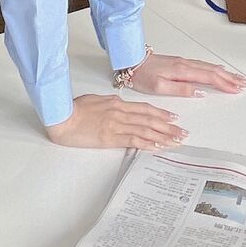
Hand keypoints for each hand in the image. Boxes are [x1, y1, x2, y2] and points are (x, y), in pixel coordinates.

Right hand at [45, 94, 187, 150]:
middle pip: (150, 119)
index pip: (145, 108)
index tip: (173, 118)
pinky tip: (158, 146)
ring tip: (176, 141)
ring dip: (163, 136)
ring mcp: (117, 125)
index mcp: (117, 103)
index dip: (161, 113)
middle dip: (168, 126)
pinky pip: (134, 140)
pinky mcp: (111, 138)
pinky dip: (148, 143)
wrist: (63, 118)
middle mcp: (121, 112)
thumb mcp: (97, 100)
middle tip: (182, 132)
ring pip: (146, 130)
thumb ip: (112, 103)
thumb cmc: (75, 109)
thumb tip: (121, 105)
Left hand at [126, 51, 245, 98]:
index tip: (236, 89)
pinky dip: (214, 68)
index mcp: (182, 71)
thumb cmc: (142, 75)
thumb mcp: (159, 87)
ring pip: (209, 67)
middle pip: (213, 71)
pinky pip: (202, 65)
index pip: (209, 78)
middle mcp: (185, 65)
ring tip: (236, 78)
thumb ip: (181, 90)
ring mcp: (183, 62)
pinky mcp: (180, 62)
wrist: (131, 61)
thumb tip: (200, 92)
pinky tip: (217, 69)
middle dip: (230, 78)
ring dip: (224, 73)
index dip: (224, 84)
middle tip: (243, 84)